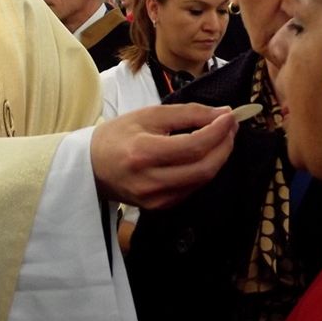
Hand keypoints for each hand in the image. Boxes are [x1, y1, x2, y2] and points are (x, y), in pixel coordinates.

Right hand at [90, 104, 236, 208]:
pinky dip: (204, 170)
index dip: (218, 132)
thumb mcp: (150, 115)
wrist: (90, 166)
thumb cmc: (118, 135)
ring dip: (218, 158)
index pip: (193, 146)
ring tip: (222, 137)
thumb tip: (224, 114)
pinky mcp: (160, 207)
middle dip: (225, 146)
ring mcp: (156, 199)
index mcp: (144, 153)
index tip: (230, 116)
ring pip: (202, 180)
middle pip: (203, 168)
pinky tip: (205, 154)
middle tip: (231, 127)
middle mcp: (150, 181)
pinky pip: (192, 188)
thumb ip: (189, 113)